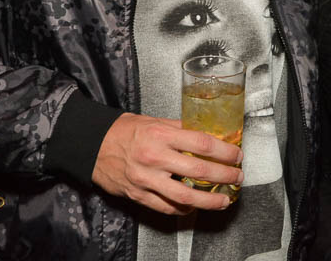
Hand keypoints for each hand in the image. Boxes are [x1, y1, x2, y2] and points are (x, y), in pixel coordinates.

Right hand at [91, 113, 242, 215]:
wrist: (93, 145)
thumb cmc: (124, 131)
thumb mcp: (153, 121)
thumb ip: (179, 128)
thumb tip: (205, 133)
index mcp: (161, 135)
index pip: (202, 143)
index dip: (224, 151)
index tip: (236, 155)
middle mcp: (155, 157)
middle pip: (199, 171)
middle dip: (224, 176)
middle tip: (237, 177)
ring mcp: (147, 179)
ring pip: (185, 197)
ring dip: (210, 201)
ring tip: (224, 200)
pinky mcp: (139, 195)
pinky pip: (166, 207)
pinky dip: (184, 209)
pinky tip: (195, 207)